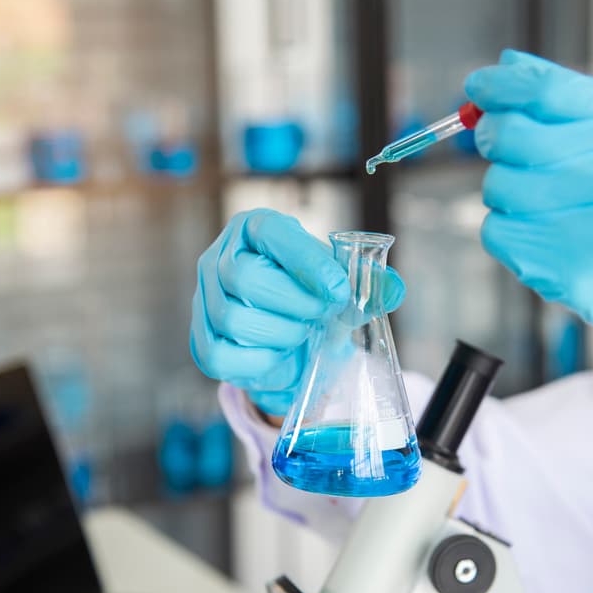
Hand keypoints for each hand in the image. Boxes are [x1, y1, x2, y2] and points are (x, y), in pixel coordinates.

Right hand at [190, 209, 405, 415]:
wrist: (286, 334)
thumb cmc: (310, 296)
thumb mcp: (338, 283)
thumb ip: (367, 284)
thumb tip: (392, 288)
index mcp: (254, 229)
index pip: (272, 233)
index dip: (306, 261)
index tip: (339, 290)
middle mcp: (219, 257)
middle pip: (244, 278)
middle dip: (295, 303)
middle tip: (322, 314)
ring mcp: (204, 300)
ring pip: (233, 319)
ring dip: (281, 334)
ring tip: (301, 334)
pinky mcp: (201, 339)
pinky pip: (220, 357)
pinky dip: (258, 364)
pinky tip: (279, 357)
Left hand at [466, 49, 592, 385]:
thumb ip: (586, 105)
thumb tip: (514, 73)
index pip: (547, 93)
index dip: (501, 87)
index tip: (482, 86)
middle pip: (512, 139)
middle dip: (497, 137)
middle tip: (504, 144)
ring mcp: (592, 232)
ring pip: (498, 189)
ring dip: (509, 190)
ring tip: (547, 201)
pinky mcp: (570, 275)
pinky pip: (499, 235)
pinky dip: (509, 231)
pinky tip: (543, 233)